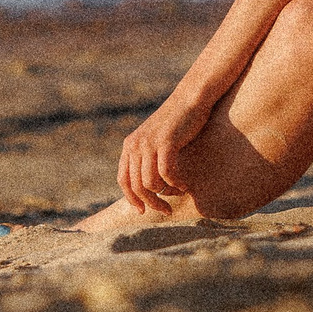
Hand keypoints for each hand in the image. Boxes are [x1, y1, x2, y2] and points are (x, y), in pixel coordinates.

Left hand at [118, 93, 213, 213]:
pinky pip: (167, 173)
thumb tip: (150, 188)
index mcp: (129, 146)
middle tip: (166, 210)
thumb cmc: (177, 124)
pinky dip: (176, 183)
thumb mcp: (155, 141)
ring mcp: (149, 143)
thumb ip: (148, 159)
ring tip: (179, 194)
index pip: (123, 180)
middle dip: (151, 203)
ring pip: (151, 183)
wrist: (189, 100)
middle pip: (137, 186)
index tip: (143, 211)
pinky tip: (185, 185)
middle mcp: (135, 144)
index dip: (132, 199)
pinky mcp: (165, 142)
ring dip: (165, 195)